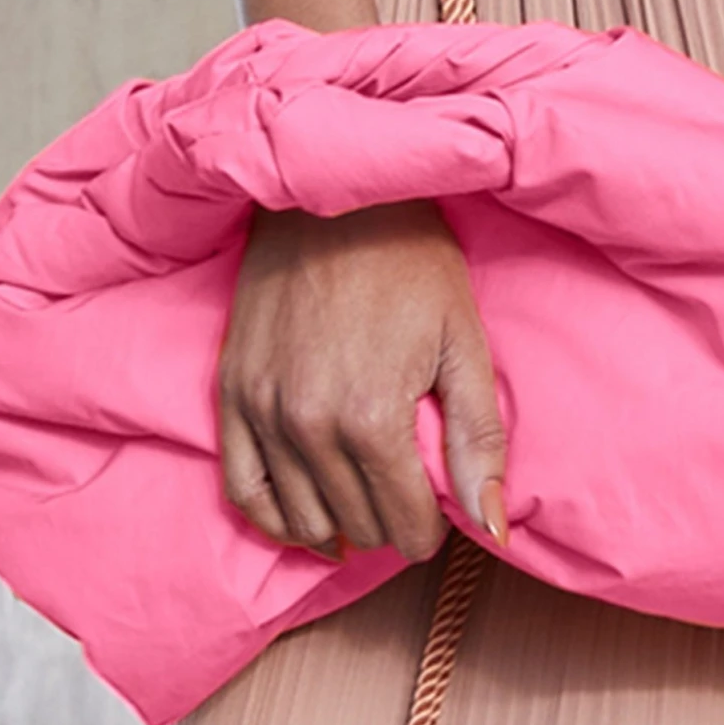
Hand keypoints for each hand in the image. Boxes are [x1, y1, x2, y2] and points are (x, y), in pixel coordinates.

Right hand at [217, 198, 508, 562]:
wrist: (332, 194)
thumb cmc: (409, 260)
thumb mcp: (464, 344)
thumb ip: (477, 442)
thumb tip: (492, 529)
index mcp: (373, 418)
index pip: (406, 523)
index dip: (430, 530)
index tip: (440, 515)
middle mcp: (309, 425)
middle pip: (358, 525)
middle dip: (390, 524)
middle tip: (408, 498)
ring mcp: (262, 411)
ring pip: (303, 519)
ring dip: (340, 525)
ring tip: (364, 508)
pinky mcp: (231, 392)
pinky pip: (242, 488)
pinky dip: (275, 517)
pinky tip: (305, 520)